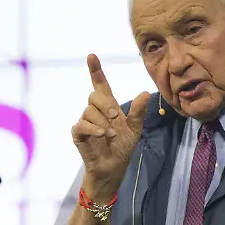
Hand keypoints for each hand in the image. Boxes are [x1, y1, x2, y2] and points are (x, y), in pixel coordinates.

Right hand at [71, 53, 150, 201]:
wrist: (113, 167)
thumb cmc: (123, 147)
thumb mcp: (135, 129)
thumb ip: (139, 112)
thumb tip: (146, 93)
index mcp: (108, 106)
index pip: (100, 84)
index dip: (95, 70)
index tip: (91, 56)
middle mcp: (95, 111)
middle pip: (94, 96)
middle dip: (106, 105)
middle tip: (116, 117)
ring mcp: (85, 122)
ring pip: (89, 111)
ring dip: (103, 122)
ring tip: (111, 135)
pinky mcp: (78, 134)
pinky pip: (81, 124)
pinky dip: (93, 128)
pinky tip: (102, 134)